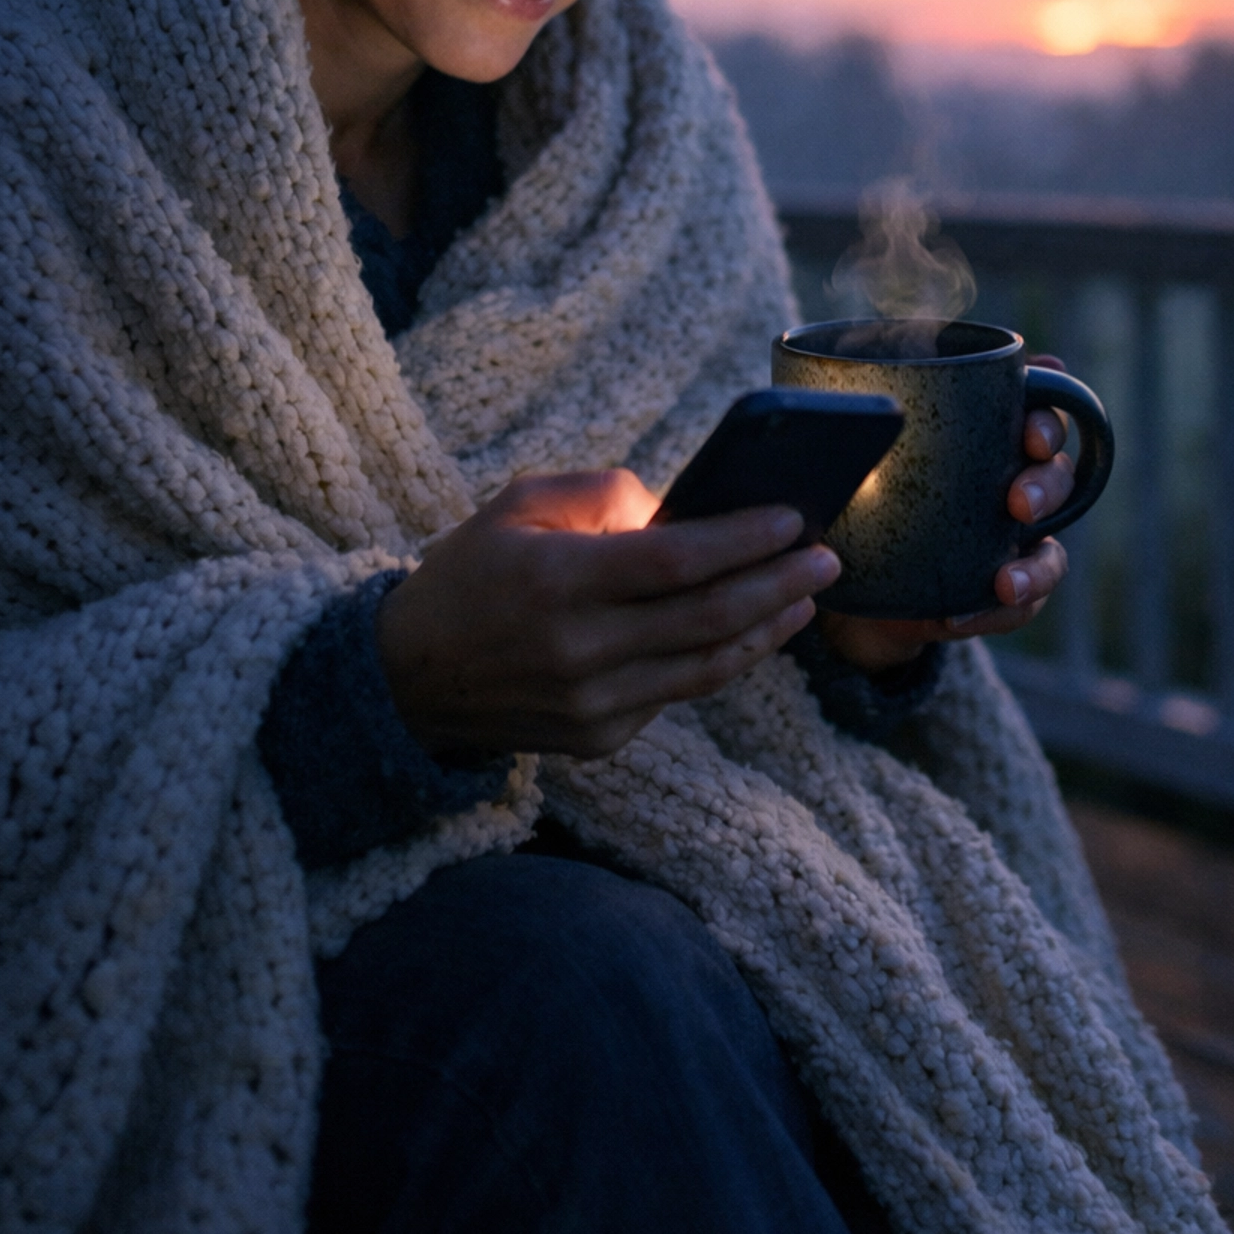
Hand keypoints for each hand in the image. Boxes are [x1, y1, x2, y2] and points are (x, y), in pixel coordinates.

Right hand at [376, 469, 840, 762]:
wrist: (405, 680)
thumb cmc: (469, 574)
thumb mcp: (516, 505)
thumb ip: (600, 493)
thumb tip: (678, 508)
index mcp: (555, 580)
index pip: (676, 561)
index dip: (743, 540)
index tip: (793, 517)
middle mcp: (578, 650)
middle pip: (708, 618)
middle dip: (780, 583)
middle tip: (828, 557)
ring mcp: (590, 705)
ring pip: (707, 668)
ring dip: (767, 629)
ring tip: (807, 597)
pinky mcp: (597, 739)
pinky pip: (676, 695)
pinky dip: (720, 662)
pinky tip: (749, 631)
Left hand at [819, 353, 1073, 673]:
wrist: (849, 586)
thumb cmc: (858, 501)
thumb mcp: (853, 460)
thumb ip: (852, 431)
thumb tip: (821, 399)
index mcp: (988, 437)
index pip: (1039, 412)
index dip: (1047, 418)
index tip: (1029, 434)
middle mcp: (1011, 486)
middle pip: (1059, 475)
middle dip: (1047, 484)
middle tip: (1020, 504)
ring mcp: (1011, 546)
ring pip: (1052, 550)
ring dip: (1037, 567)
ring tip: (1004, 584)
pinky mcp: (998, 598)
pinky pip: (1018, 609)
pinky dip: (994, 615)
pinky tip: (956, 619)